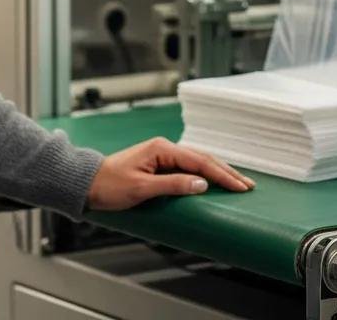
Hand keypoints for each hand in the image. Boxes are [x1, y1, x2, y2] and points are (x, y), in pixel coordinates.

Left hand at [86, 136, 254, 210]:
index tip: (240, 186)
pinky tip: (214, 180)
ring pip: (197, 161)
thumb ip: (173, 185)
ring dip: (218, 172)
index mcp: (162, 148)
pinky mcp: (159, 164)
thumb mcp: (141, 188)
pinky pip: (188, 167)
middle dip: (226, 172)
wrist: (88, 183)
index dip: (222, 174)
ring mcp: (162, 154)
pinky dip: (204, 173)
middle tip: (248, 185)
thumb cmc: (110, 186)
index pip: (200, 161)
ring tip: (238, 182)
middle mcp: (165, 148)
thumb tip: (202, 184)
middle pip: (203, 158)